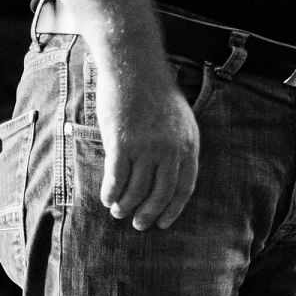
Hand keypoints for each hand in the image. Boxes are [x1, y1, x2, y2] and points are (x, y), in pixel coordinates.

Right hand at [91, 46, 200, 229]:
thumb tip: (171, 175)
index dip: (173, 209)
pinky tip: (106, 199)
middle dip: (149, 214)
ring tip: (118, 212)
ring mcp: (147, 147)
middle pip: (161, 193)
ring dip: (126, 205)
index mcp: (189, 145)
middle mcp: (171, 150)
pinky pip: (116, 178)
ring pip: (136, 190)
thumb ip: (179, 147)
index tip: (164, 223)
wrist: (137, 71)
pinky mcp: (122, 143)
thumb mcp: (182, 121)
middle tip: (138, 224)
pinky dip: (110, 193)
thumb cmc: (157, 96)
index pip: (185, 187)